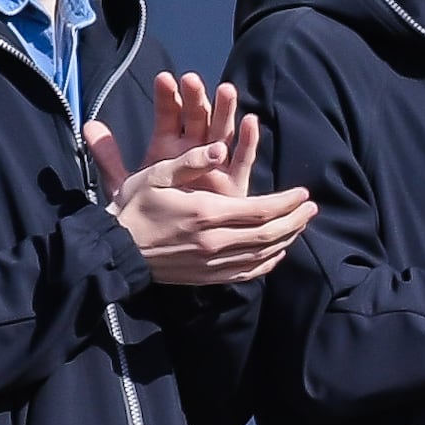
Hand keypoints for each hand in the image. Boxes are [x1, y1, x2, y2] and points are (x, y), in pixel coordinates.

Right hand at [87, 82, 312, 288]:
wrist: (113, 251)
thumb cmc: (134, 208)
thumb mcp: (156, 175)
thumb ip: (191, 160)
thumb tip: (221, 146)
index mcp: (206, 214)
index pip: (261, 210)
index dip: (287, 202)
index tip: (304, 193)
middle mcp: (213, 242)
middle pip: (268, 234)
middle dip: (295, 220)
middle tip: (312, 207)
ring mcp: (210, 263)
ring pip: (261, 254)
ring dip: (287, 239)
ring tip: (301, 224)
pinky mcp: (204, 277)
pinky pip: (245, 273)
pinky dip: (266, 262)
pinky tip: (277, 253)